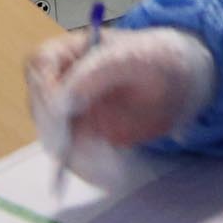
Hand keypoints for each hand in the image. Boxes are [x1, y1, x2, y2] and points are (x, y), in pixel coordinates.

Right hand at [26, 26, 217, 180]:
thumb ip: (97, 71)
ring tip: (103, 164)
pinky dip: (86, 164)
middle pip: (40, 103)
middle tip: (77, 146)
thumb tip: (64, 98)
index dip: (44, 87)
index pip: (39, 64)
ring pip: (54, 133)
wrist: (183, 83)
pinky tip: (106, 172)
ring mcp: (72, 109)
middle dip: (55, 127)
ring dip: (72, 152)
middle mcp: (64, 80)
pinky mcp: (85, 134)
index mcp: (71, 50)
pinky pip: (75, 153)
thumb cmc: (159, 56)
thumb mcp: (133, 56)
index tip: (62, 111)